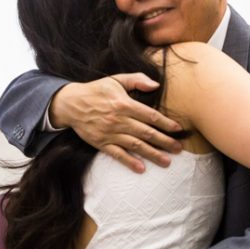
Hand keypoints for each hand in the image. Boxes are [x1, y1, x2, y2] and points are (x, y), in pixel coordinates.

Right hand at [50, 73, 183, 171]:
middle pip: (146, 132)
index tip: (178, 129)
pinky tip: (141, 169)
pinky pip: (117, 154)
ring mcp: (110, 133)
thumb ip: (137, 80)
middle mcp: (118, 120)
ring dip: (152, 154)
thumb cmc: (97, 90)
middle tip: (179, 149)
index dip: (165, 123)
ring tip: (167, 162)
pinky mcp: (101, 143)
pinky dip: (129, 162)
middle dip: (164, 141)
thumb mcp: (116, 79)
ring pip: (135, 145)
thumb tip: (156, 85)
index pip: (150, 115)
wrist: (70, 103)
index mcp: (124, 104)